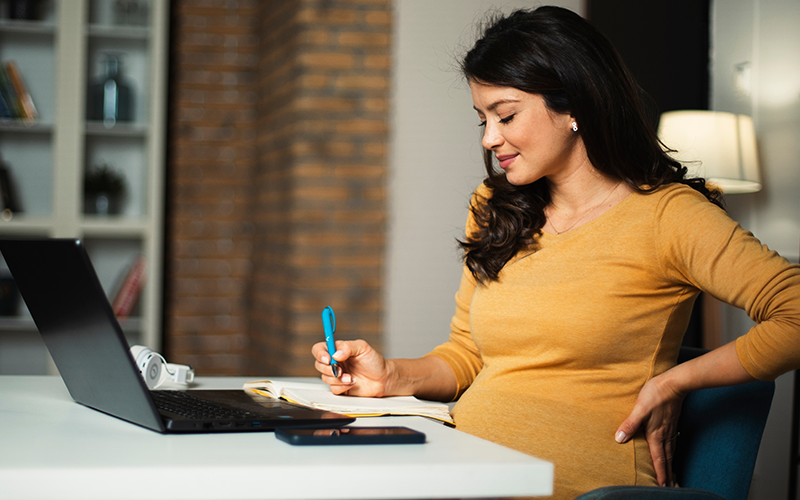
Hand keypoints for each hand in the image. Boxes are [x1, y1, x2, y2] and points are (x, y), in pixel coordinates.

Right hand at [311, 339, 393, 396]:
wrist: (383, 379)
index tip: (328, 359)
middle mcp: (334, 362)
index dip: (320, 353)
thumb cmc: (374, 361)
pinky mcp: (340, 387)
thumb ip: (348, 347)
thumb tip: (335, 354)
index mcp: (337, 350)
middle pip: (319, 364)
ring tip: (351, 377)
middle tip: (340, 370)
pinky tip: (352, 383)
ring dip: (337, 378)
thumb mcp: (363, 347)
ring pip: (325, 378)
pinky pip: (333, 389)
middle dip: (328, 368)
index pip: (319, 349)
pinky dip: (342, 387)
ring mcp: (336, 375)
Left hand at [615, 373, 685, 487]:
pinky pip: (673, 441)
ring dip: (670, 463)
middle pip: (667, 458)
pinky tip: (670, 449)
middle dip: (667, 473)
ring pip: (671, 450)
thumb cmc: (655, 394)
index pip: (658, 458)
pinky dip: (672, 451)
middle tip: (669, 486)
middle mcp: (665, 434)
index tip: (662, 486)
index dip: (660, 473)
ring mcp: (670, 428)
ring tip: (671, 474)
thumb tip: (619, 439)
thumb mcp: (639, 409)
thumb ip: (630, 424)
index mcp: (656, 434)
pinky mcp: (672, 421)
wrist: (674, 383)